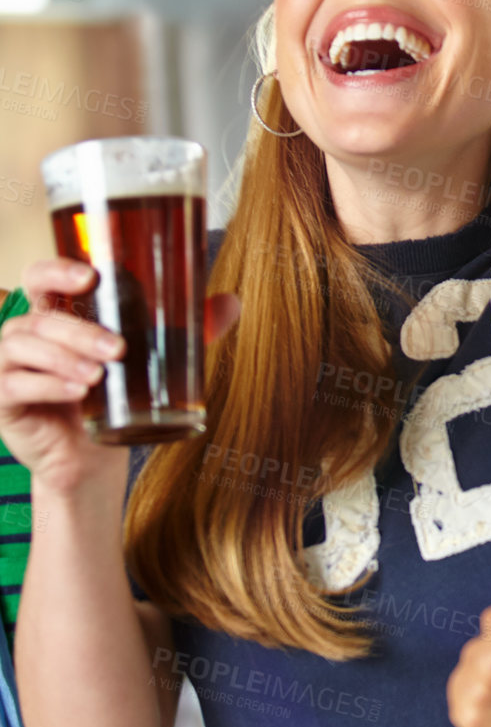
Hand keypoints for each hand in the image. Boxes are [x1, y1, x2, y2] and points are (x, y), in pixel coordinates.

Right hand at [0, 259, 238, 492]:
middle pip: (38, 316)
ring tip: (100, 375)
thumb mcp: (150, 359)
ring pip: (24, 346)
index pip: (40, 278)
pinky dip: (47, 385)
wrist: (93, 455)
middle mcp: (26, 335)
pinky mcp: (3, 401)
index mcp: (56, 315)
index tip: (90, 275)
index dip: (56, 270)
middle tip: (119, 348)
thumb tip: (232, 302)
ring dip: (65, 357)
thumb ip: (186, 329)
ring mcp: (8, 367)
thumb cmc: (115, 396)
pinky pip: (14, 384)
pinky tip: (77, 391)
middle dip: (78, 329)